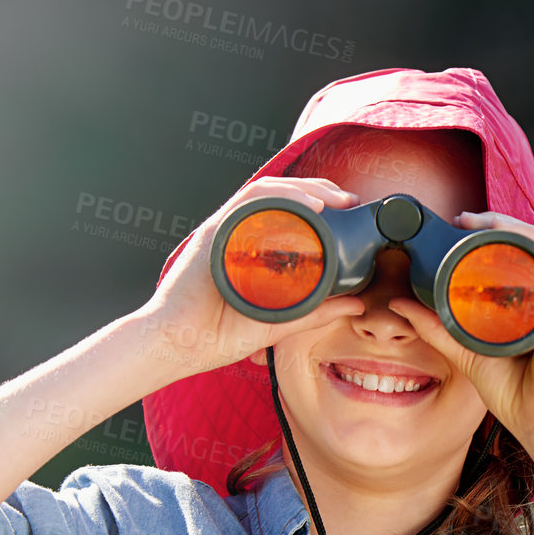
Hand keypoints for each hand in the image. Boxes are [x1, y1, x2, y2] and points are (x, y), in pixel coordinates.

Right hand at [129, 176, 369, 384]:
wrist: (176, 345)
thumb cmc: (217, 336)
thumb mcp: (279, 323)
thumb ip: (317, 312)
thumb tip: (356, 305)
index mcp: (251, 250)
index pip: (287, 214)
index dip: (320, 206)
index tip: (349, 213)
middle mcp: (238, 234)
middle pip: (280, 196)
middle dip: (318, 190)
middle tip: (349, 200)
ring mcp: (224, 231)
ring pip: (266, 192)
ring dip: (303, 189)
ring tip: (334, 197)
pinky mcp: (213, 234)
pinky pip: (249, 203)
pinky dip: (280, 198)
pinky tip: (308, 204)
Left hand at [386, 211, 533, 449]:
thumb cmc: (520, 395)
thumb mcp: (468, 353)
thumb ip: (438, 328)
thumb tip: (402, 305)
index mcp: (533, 304)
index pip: (515, 256)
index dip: (489, 233)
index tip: (457, 226)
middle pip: (528, 244)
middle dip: (497, 223)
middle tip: (462, 218)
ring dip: (510, 228)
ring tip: (478, 222)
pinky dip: (530, 247)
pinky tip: (507, 239)